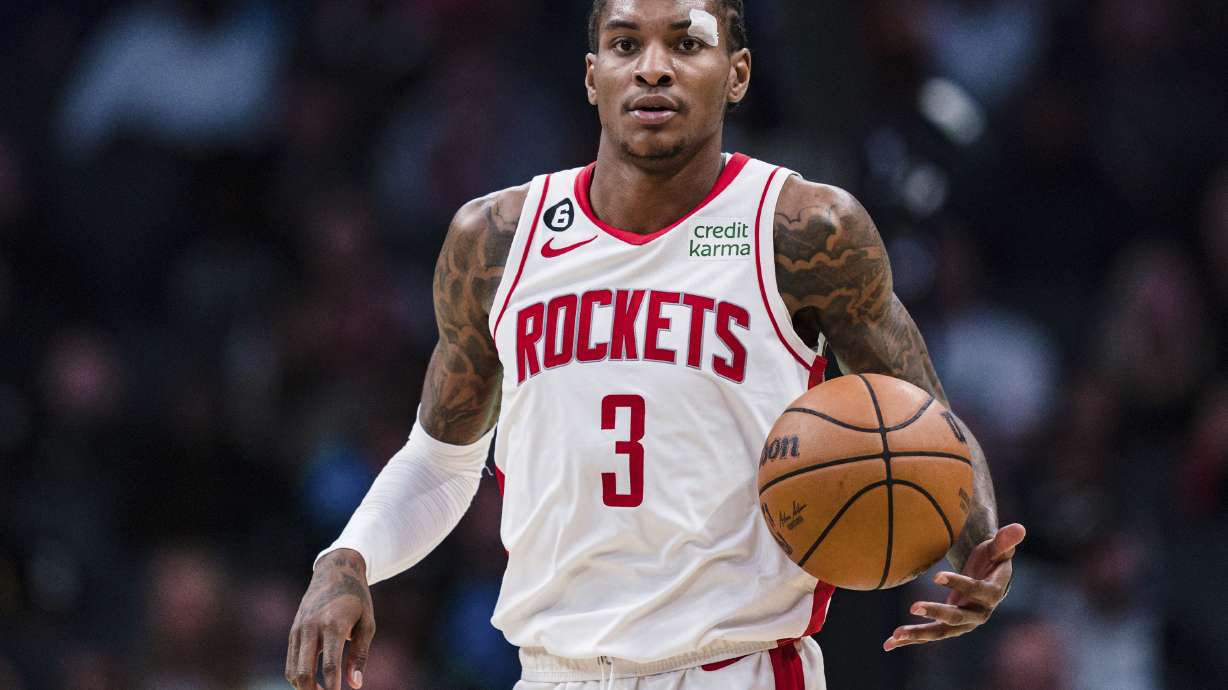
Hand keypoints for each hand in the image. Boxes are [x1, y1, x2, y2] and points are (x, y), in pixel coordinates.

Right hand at [286, 549, 376, 688]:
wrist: (335, 571)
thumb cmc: (357, 599)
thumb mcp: (367, 623)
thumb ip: (360, 654)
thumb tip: (355, 684)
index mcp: (334, 624)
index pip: (329, 665)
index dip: (332, 687)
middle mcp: (311, 627)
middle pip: (304, 672)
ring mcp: (298, 629)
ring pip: (293, 670)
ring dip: (304, 687)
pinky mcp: (292, 631)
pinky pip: (291, 661)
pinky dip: (298, 676)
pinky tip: (313, 682)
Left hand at [883, 523, 1024, 650]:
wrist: (987, 580)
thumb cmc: (992, 560)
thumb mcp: (998, 550)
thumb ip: (1005, 541)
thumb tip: (1019, 528)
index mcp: (991, 594)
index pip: (975, 590)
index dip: (958, 584)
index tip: (936, 576)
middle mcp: (978, 614)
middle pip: (957, 617)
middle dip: (936, 612)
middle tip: (914, 607)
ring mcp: (962, 624)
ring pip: (940, 632)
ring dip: (918, 633)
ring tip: (895, 635)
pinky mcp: (948, 627)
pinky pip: (929, 635)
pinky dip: (910, 640)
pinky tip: (889, 643)